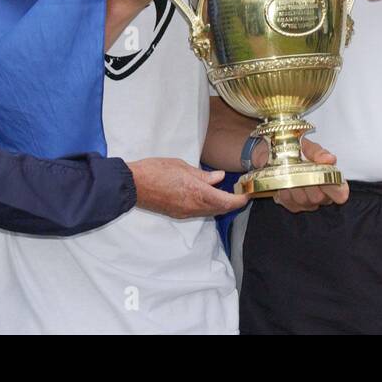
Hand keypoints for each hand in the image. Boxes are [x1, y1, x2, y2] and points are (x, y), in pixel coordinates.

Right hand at [129, 158, 249, 217]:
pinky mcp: (178, 214)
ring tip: (226, 192)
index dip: (241, 199)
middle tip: (240, 191)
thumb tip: (219, 178)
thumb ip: (203, 175)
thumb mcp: (182, 166)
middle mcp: (194, 207)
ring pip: (210, 211)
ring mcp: (185, 213)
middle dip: (233, 202)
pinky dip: (208, 205)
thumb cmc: (156, 170)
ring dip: (220, 205)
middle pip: (221, 209)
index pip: (227, 202)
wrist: (133, 185)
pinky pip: (199, 212)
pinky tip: (207, 195)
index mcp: (198, 193)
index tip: (248, 193)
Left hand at [254, 138, 349, 212]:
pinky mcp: (293, 206)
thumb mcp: (307, 146)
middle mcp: (321, 195)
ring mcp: (307, 203)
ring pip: (303, 201)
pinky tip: (282, 181)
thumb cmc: (296, 150)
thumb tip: (329, 159)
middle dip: (307, 182)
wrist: (274, 152)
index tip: (323, 178)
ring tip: (288, 173)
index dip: (334, 189)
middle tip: (298, 169)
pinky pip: (290, 203)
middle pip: (319, 198)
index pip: (341, 194)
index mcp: (331, 179)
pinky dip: (284, 191)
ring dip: (294, 186)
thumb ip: (318, 152)